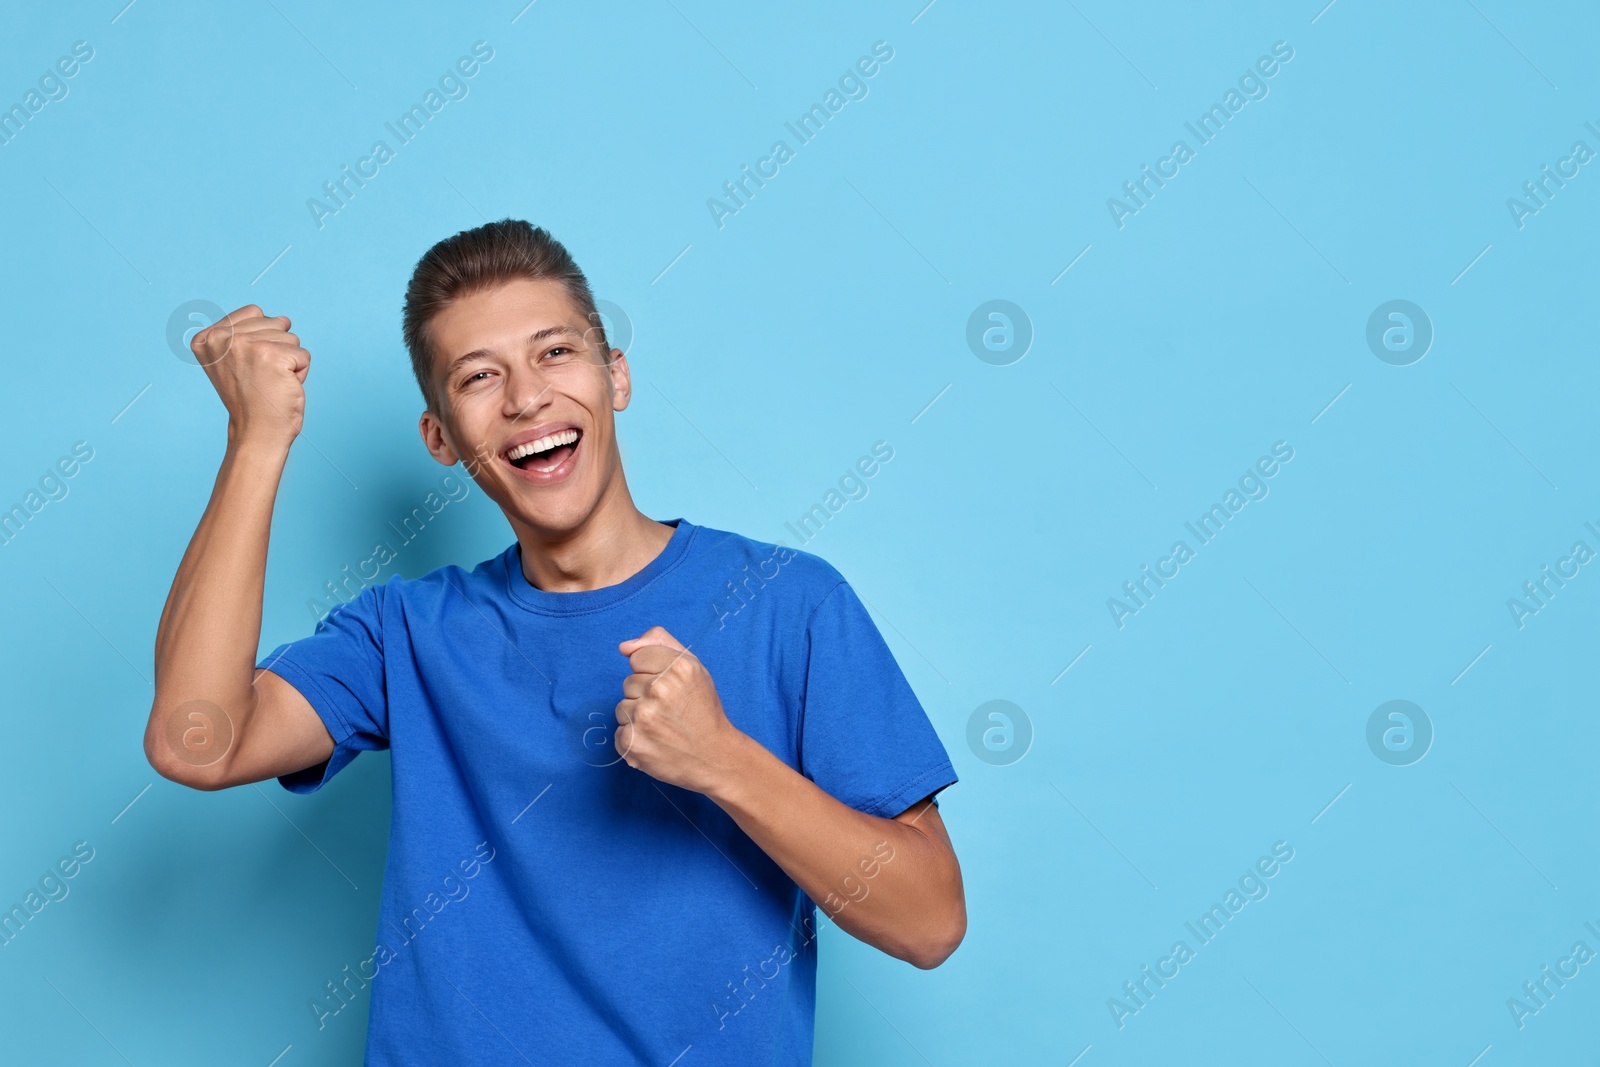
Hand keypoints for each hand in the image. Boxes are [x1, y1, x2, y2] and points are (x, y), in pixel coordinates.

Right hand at [191, 304, 309, 451]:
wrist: (256, 433)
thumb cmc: (251, 399)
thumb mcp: (234, 359)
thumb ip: (249, 332)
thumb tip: (284, 319)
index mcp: (207, 337)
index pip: (254, 312)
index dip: (262, 340)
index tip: (248, 367)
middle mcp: (222, 337)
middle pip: (274, 322)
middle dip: (277, 349)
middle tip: (261, 377)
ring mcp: (246, 345)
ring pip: (290, 337)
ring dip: (289, 361)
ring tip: (271, 382)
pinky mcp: (272, 356)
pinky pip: (303, 355)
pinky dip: (300, 372)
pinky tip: (282, 386)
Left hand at [615, 626, 744, 793]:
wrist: (714, 756)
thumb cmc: (703, 711)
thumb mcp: (693, 667)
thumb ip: (659, 643)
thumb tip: (624, 647)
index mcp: (677, 666)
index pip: (637, 658)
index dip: (652, 673)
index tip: (669, 688)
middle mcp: (659, 688)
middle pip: (628, 682)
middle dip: (644, 695)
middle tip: (669, 710)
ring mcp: (643, 716)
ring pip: (622, 707)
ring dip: (637, 717)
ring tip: (662, 727)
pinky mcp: (631, 741)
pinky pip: (619, 731)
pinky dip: (634, 739)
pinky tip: (655, 742)